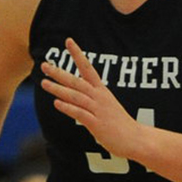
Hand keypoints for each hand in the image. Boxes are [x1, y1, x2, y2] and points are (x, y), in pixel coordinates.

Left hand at [41, 38, 147, 161]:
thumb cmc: (120, 125)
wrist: (137, 139)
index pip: (88, 68)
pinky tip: (57, 103)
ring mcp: (99, 110)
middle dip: (60, 73)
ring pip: (76, 96)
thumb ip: (88, 101)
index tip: (69, 41)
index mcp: (102, 92)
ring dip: (59, 89)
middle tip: (44, 65)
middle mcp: (100, 98)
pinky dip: (69, 108)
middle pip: (77, 82)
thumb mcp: (105, 108)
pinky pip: (81, 113)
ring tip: (44, 83)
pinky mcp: (97, 124)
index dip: (78, 54)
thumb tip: (69, 100)